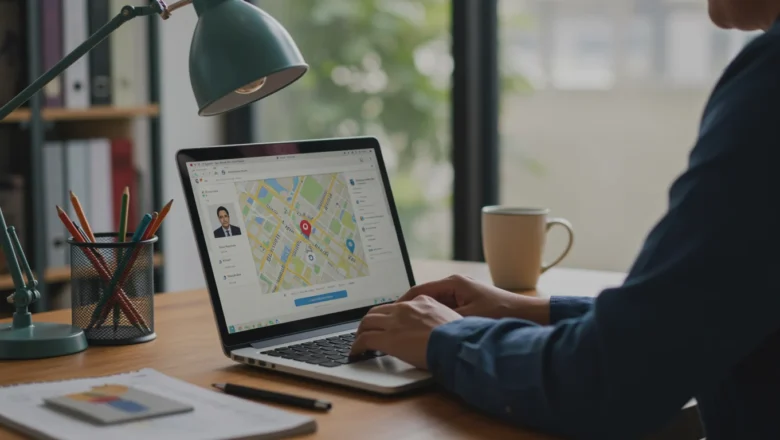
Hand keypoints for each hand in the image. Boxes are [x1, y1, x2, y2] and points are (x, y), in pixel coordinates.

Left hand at [350, 295, 461, 368]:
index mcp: (422, 300)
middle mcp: (405, 308)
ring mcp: (395, 322)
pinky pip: (365, 340)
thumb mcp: (451, 319)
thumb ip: (438, 320)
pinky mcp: (389, 338)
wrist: (458, 344)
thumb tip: (438, 330)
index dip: (388, 316)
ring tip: (358, 343)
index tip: (386, 323)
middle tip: (365, 332)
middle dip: (369, 322)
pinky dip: (357, 346)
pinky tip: (356, 353)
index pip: (397, 305)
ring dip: (360, 332)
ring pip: (367, 323)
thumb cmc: (460, 337)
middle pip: (377, 311)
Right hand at [398, 275, 550, 323]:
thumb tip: (423, 326)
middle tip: (395, 323)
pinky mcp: (469, 301)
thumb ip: (444, 320)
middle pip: (423, 296)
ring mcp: (462, 292)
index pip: (417, 290)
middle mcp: (455, 284)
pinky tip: (431, 329)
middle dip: (409, 309)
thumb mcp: (468, 320)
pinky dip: (435, 317)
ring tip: (408, 328)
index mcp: (452, 283)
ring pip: (433, 302)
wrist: (528, 314)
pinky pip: (444, 307)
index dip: (402, 304)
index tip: (390, 315)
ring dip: (422, 314)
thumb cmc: (501, 313)